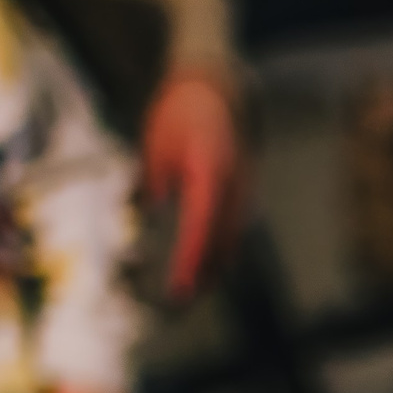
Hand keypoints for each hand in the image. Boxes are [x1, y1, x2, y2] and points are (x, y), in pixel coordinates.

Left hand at [142, 71, 246, 299]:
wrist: (217, 90)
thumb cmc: (181, 112)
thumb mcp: (156, 144)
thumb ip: (154, 182)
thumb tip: (149, 216)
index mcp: (211, 174)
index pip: (201, 228)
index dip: (190, 262)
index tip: (178, 289)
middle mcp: (234, 188)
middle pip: (221, 244)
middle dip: (202, 275)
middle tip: (178, 302)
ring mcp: (244, 194)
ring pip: (231, 242)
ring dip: (212, 268)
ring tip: (191, 292)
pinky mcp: (243, 196)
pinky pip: (233, 232)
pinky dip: (218, 251)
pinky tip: (205, 266)